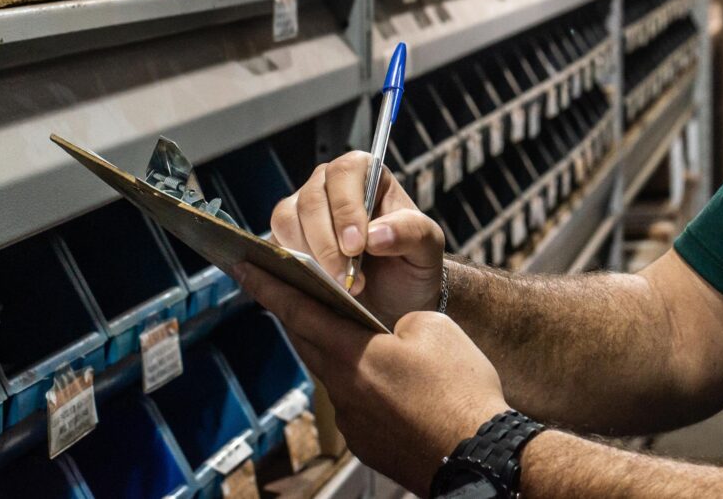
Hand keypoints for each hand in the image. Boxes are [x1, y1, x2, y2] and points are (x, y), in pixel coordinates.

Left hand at [230, 262, 508, 494]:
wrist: (480, 455)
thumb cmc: (460, 388)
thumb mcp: (434, 329)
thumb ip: (398, 321)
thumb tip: (389, 333)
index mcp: (354, 355)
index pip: (300, 311)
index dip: (270, 286)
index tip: (242, 267)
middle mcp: (343, 389)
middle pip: (309, 344)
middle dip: (296, 316)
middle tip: (284, 291)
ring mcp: (353, 422)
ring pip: (334, 375)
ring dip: (333, 352)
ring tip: (349, 335)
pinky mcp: (368, 444)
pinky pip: (356, 405)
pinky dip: (361, 386)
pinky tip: (390, 384)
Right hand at [271, 151, 444, 326]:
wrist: (397, 297)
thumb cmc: (412, 263)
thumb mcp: (427, 248)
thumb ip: (411, 232)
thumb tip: (375, 234)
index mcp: (366, 174)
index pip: (346, 173)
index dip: (347, 208)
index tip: (357, 247)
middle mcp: (329, 185)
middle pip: (312, 199)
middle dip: (327, 244)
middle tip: (347, 277)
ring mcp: (303, 211)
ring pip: (287, 220)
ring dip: (309, 257)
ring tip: (339, 285)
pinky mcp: (285, 239)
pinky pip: (274, 244)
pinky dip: (291, 267)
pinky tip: (317, 286)